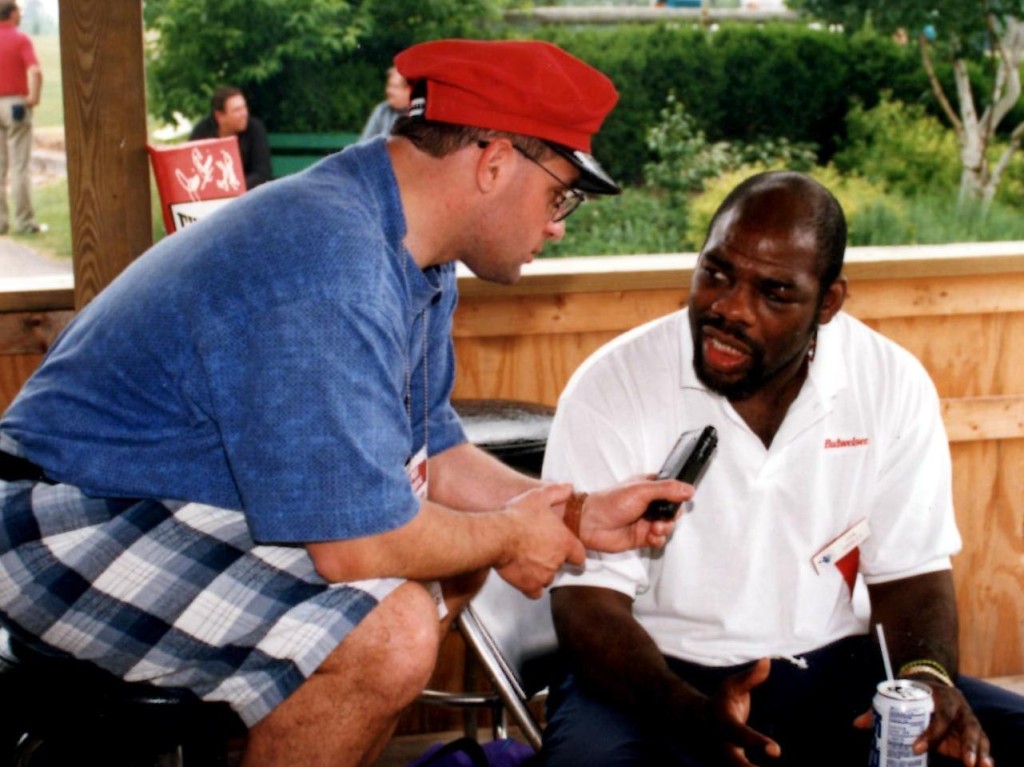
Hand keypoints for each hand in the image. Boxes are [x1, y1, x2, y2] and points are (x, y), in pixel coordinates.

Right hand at [495, 484, 585, 598]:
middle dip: (552, 559)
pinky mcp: (528, 585)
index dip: (574, 554)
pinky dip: (530, 586)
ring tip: (528, 559)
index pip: (580, 556)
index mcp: (565, 542)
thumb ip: (557, 492)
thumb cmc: (517, 517)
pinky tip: (523, 576)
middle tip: (539, 549)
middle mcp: (557, 561)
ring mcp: (543, 575)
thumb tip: (569, 488)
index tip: (569, 552)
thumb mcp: (539, 497)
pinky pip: (535, 592)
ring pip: (548, 578)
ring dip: (541, 572)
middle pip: (561, 566)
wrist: (497, 536)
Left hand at [576, 477, 691, 552]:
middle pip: (672, 511)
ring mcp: (646, 521)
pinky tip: (651, 536)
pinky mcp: (642, 537)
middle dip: (672, 516)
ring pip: (667, 526)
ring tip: (655, 528)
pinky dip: (658, 539)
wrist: (592, 524)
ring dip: (665, 528)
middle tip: (664, 518)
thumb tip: (689, 490)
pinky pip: (659, 539)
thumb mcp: (641, 490)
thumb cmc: (611, 502)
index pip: (671, 490)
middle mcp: (649, 504)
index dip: (677, 496)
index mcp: (649, 487)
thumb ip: (666, 489)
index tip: (680, 500)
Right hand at [695, 659, 781, 765]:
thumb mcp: (730, 688)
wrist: (688, 725)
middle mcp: (722, 750)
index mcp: (724, 727)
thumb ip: (750, 678)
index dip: (758, 743)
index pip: (741, 736)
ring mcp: (722, 764)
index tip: (777, 752)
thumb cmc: (717, 704)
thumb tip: (768, 661)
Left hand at [853, 682, 991, 766]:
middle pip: (966, 726)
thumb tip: (858, 724)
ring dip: (980, 752)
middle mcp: (959, 707)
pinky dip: (986, 756)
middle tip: (964, 762)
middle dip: (966, 744)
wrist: (931, 683)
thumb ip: (880, 711)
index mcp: (940, 696)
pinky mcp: (973, 732)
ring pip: (978, 736)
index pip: (937, 716)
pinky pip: (982, 744)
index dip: (929, 734)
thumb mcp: (898, 697)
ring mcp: (968, 719)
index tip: (915, 748)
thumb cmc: (912, 693)